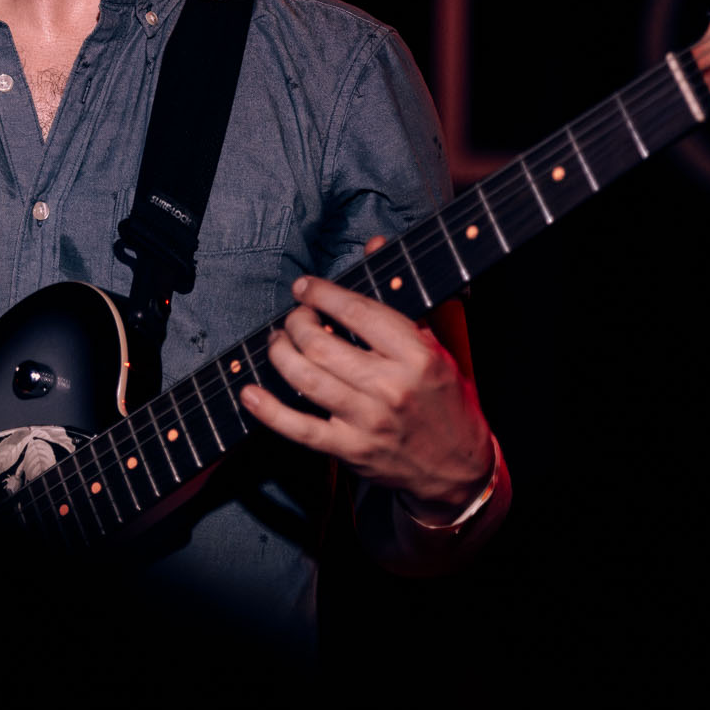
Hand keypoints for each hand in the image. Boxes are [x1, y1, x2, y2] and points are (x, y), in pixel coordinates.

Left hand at [241, 252, 494, 519]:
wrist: (458, 467)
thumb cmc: (444, 398)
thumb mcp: (434, 344)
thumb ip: (398, 296)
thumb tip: (374, 242)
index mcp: (416, 355)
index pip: (359, 312)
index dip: (323, 294)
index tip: (304, 287)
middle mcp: (392, 387)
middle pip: (322, 344)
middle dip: (297, 323)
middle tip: (293, 319)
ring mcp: (369, 421)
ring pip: (306, 379)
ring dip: (281, 354)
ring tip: (278, 343)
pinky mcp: (351, 450)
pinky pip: (300, 428)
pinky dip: (269, 410)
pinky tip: (251, 393)